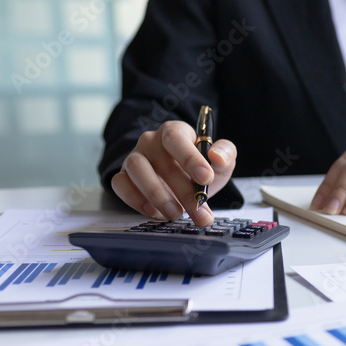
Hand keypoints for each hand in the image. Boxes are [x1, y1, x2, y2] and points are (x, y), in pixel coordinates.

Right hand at [110, 121, 236, 226]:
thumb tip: (217, 157)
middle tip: (199, 211)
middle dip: (183, 191)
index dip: (190, 158)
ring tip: (176, 214)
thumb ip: (225, 154)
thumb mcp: (220, 163)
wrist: (184, 184)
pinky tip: (154, 212)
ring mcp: (134, 157)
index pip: (176, 138)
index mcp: (175, 132)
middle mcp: (151, 141)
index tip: (206, 178)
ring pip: (136, 169)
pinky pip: (120, 184)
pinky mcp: (123, 176)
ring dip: (157, 195)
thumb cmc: (200, 170)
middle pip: (162, 161)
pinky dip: (135, 199)